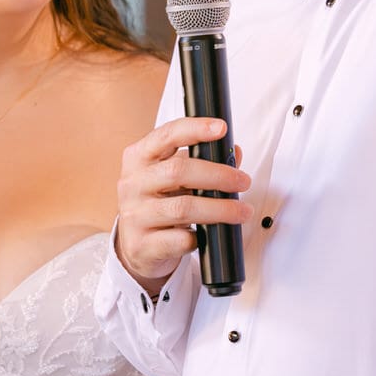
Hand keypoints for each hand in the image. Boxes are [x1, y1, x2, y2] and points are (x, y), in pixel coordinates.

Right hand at [116, 116, 251, 290]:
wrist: (137, 247)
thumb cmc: (158, 205)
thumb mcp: (174, 180)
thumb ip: (202, 162)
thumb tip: (234, 152)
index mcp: (139, 159)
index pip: (166, 135)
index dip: (195, 128)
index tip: (221, 128)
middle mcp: (132, 184)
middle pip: (178, 172)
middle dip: (219, 175)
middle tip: (243, 181)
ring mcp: (134, 215)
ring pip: (183, 208)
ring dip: (220, 209)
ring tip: (241, 211)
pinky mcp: (142, 245)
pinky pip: (179, 239)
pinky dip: (201, 236)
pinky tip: (210, 234)